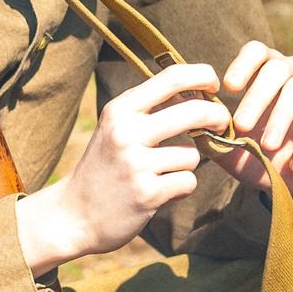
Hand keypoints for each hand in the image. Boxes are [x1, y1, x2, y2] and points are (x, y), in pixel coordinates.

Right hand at [15, 63, 229, 273]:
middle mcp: (126, 132)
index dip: (202, 75)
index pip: (172, 77)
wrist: (72, 215)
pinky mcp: (147, 193)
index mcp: (120, 110)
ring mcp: (136, 164)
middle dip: (216, 117)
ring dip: (185, 165)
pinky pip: (187, 182)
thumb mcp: (115, 128)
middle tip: (220, 123)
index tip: (213, 85)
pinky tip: (159, 192)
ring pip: (193, 155)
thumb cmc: (103, 168)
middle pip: (194, 112)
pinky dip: (180, 188)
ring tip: (162, 173)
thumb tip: (197, 93)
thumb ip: (148, 110)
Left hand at [207, 41, 292, 207]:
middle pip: (278, 66)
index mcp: (269, 76)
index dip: (244, 63)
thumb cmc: (263, 163)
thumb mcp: (234, 153)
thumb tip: (191, 120)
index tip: (229, 87)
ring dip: (281, 117)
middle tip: (243, 126)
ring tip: (269, 148)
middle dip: (258, 96)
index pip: (258, 51)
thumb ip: (213, 136)